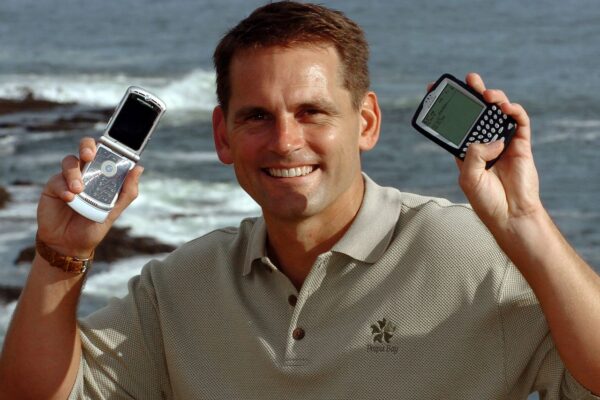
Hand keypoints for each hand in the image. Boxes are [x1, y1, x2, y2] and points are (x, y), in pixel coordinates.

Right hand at [36, 137, 142, 257]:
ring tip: (79, 190)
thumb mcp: (114, 211)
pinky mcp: (53, 187)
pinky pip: (57, 180)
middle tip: (89, 155)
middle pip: (85, 147)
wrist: (70, 245)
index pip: (105, 153)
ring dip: (74, 173)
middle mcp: (85, 173)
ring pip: (70, 162)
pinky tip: (69, 199)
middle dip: (87, 146)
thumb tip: (139, 168)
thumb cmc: (93, 226)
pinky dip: (64, 187)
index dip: (108, 145)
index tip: (111, 145)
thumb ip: (127, 191)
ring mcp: (68, 178)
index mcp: (102, 176)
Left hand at [455, 73, 542, 234]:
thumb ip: (474, 154)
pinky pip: (519, 121)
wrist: (511, 214)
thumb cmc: (486, 200)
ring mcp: (503, 141)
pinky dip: (514, 111)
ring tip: (487, 94)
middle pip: (477, 112)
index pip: (455, 123)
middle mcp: (484, 142)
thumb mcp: (469, 177)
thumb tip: (491, 139)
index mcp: (465, 150)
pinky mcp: (521, 144)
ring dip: (493, 98)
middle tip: (468, 79)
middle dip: (472, 93)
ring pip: (498, 111)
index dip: (448, 107)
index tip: (436, 90)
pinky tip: (505, 108)